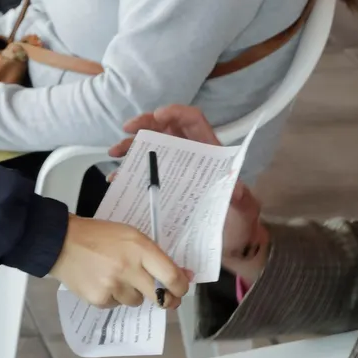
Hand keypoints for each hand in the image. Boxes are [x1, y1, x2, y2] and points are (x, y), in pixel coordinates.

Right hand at [50, 216, 190, 308]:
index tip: (181, 288)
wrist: (62, 243)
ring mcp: (113, 286)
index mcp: (140, 248)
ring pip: (137, 301)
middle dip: (166, 299)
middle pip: (160, 296)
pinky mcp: (99, 299)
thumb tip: (184, 274)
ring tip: (118, 277)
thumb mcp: (132, 236)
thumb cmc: (100, 236)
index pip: (171, 276)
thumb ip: (157, 256)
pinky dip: (114, 297)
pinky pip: (116, 305)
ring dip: (133, 293)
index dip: (181, 287)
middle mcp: (129, 269)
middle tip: (166, 298)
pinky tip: (103, 282)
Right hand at [108, 108, 270, 281]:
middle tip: (127, 128)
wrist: (232, 245)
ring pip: (151, 148)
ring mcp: (176, 172)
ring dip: (131, 146)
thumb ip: (240, 198)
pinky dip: (129, 172)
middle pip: (166, 129)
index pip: (193, 121)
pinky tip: (117, 178)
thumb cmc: (239, 223)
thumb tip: (235, 188)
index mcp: (210, 153)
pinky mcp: (165, 189)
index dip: (176, 112)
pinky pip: (145, 174)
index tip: (158, 115)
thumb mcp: (243, 209)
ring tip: (114, 152)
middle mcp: (191, 157)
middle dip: (145, 123)